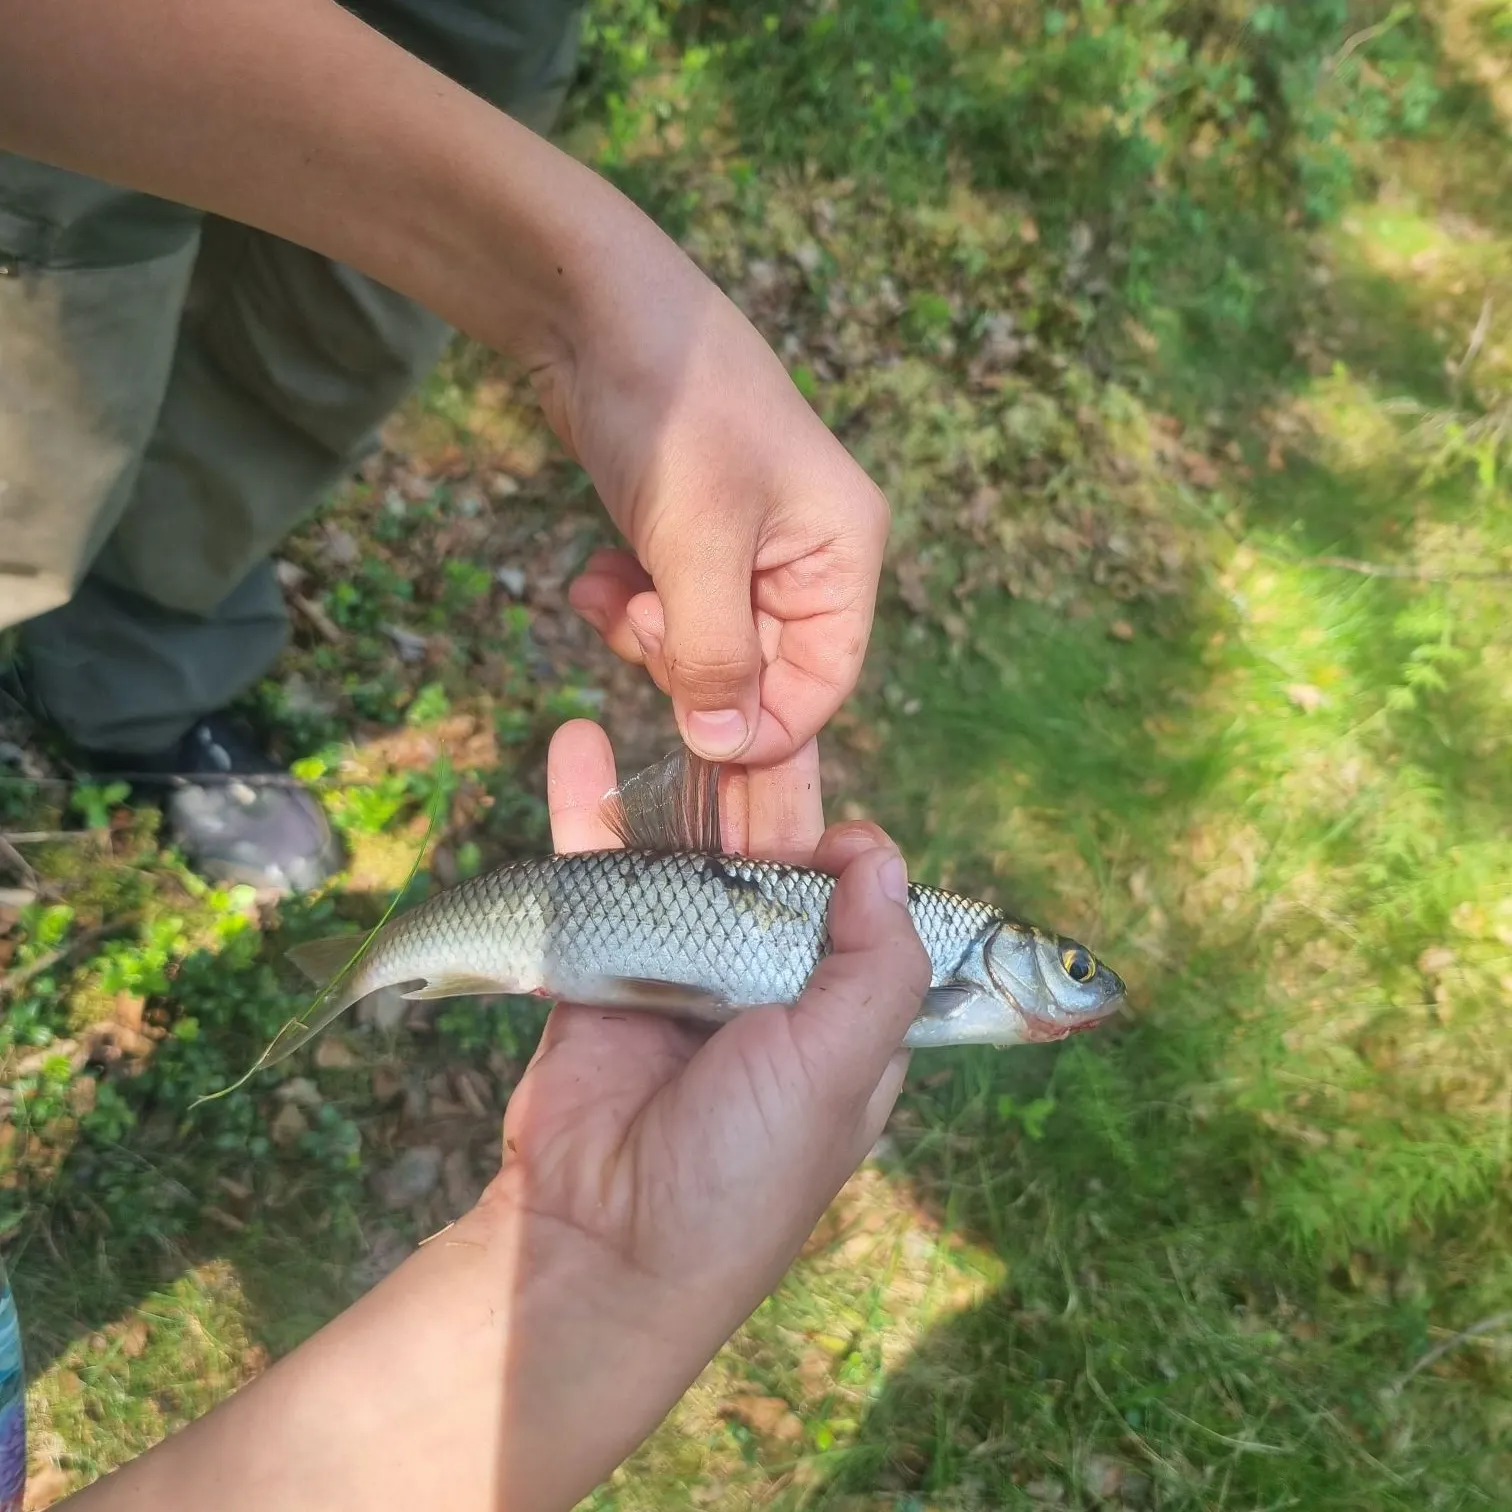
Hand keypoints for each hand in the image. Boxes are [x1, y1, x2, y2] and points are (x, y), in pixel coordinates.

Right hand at [480, 719, 930, 1505]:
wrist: (597, 1242)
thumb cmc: (742, 1170)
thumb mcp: (840, 1070)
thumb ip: (877, 961)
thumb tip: (883, 852)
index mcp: (845, 1016)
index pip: (872, 914)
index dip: (862, 863)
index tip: (841, 830)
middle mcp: (770, 985)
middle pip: (777, 865)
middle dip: (768, 798)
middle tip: (756, 722)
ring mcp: (683, 968)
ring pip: (690, 854)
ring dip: (682, 786)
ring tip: (680, 707)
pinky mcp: (604, 962)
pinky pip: (596, 871)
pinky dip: (585, 809)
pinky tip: (578, 742)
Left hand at [544, 260, 889, 767]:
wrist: (592, 309)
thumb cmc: (668, 409)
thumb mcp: (696, 543)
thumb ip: (714, 653)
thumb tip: (727, 747)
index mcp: (841, 553)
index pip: (822, 682)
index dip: (759, 723)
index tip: (691, 734)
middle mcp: (806, 557)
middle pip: (758, 670)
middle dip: (687, 662)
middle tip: (643, 618)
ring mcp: (746, 547)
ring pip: (703, 646)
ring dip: (647, 635)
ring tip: (610, 586)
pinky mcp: (691, 538)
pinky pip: (668, 609)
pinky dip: (627, 604)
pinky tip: (595, 571)